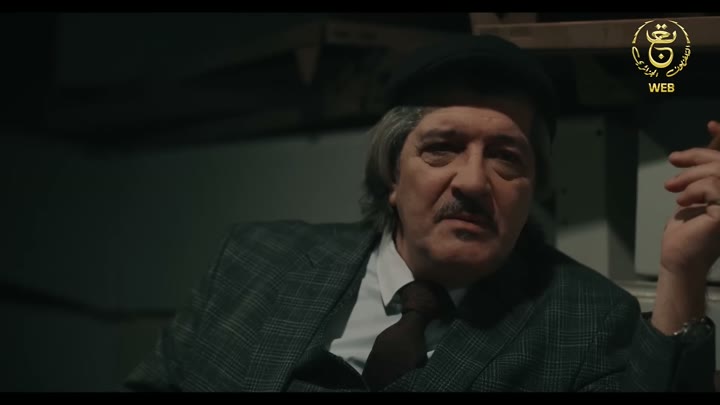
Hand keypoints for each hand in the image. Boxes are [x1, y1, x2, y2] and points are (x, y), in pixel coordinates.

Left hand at [651, 120, 719, 333]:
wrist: (679, 257)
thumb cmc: (687, 230)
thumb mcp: (696, 193)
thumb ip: (705, 174)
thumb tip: (703, 140)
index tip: (711, 124)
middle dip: (699, 156)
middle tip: (673, 161)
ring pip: (719, 173)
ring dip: (692, 176)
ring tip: (673, 188)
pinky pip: (714, 187)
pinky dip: (695, 190)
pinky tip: (682, 202)